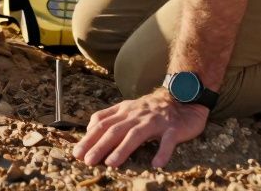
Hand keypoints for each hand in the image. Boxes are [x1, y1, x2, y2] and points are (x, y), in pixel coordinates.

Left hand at [72, 89, 208, 167]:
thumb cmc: (151, 109)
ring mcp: (155, 122)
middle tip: (87, 160)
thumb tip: (89, 129)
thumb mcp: (127, 109)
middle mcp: (137, 115)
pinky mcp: (174, 129)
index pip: (102, 123)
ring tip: (111, 163)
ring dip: (123, 149)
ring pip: (137, 134)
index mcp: (125, 111)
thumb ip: (109, 117)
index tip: (77, 152)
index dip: (89, 138)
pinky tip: (157, 164)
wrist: (183, 97)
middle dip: (100, 145)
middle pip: (115, 130)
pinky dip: (162, 152)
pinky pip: (168, 141)